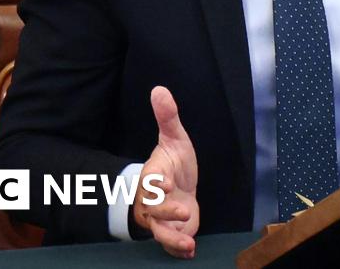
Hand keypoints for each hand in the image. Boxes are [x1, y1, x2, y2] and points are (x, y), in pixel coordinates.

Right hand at [133, 86, 199, 257]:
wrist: (178, 187)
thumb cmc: (174, 164)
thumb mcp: (175, 139)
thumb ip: (168, 117)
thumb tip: (159, 89)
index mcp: (154, 175)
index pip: (150, 180)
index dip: (155, 182)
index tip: (164, 183)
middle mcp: (154, 200)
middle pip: (153, 208)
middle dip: (166, 211)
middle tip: (183, 210)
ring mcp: (162, 217)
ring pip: (160, 231)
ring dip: (172, 237)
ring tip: (187, 241)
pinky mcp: (173, 230)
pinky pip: (170, 243)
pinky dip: (178, 248)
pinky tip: (190, 250)